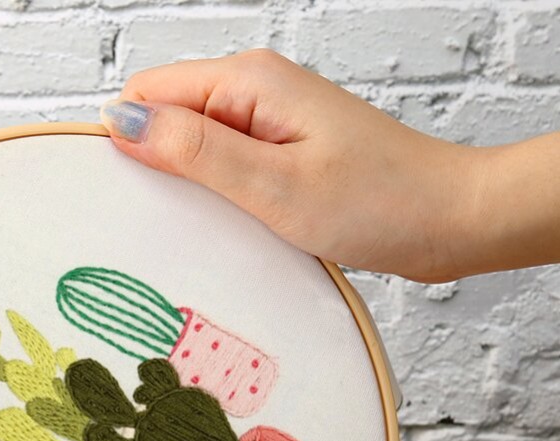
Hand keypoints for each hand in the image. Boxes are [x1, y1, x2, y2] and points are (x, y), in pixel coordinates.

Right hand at [100, 49, 559, 282]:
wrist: (447, 220)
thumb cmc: (377, 202)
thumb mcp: (273, 183)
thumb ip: (194, 151)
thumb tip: (123, 121)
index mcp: (249, 82)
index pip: (149, 91)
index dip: (126, 138)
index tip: (121, 194)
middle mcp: (256, 91)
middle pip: (167, 117)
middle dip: (154, 166)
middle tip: (168, 223)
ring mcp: (269, 122)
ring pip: (193, 146)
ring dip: (186, 188)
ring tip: (203, 230)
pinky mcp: (281, 153)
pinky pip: (223, 167)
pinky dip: (215, 198)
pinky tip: (228, 229)